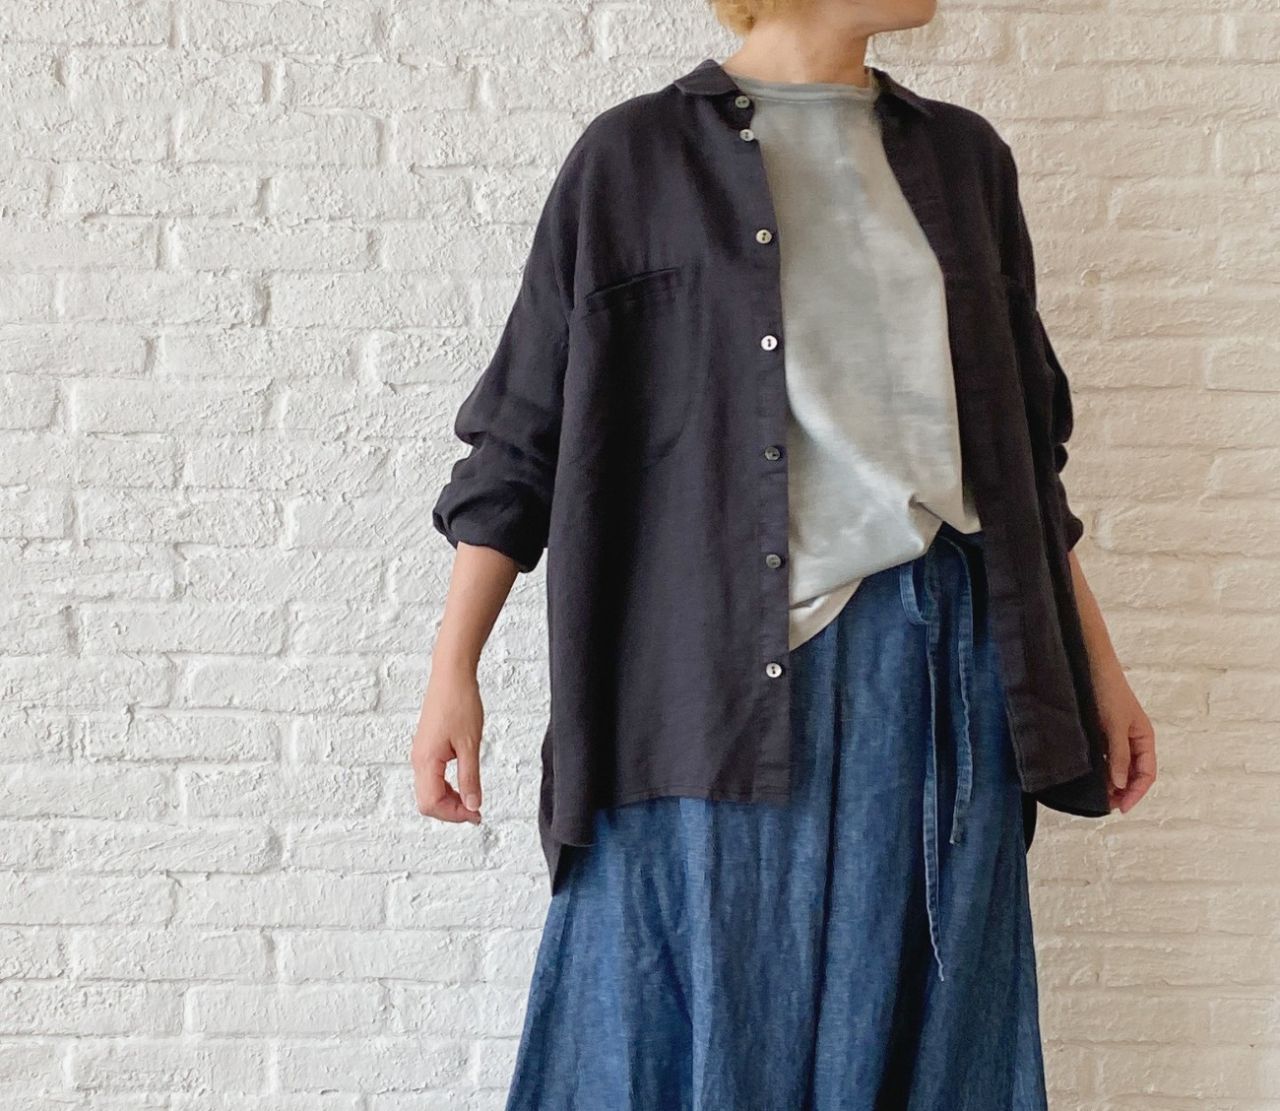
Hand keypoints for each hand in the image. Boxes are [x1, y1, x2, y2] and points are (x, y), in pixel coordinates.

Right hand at [412, 664, 484, 823]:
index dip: (453, 815)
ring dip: (448, 800)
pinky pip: (431, 777)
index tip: (476, 815)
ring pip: (428, 790)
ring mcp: (421, 753)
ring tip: (471, 799)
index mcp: (426, 761)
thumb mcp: (470, 744)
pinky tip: (462, 783)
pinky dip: (445, 787)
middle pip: (427, 801)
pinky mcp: (426, 747)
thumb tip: (472, 805)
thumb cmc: (460, 702)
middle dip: (450, 811)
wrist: (451, 675)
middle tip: (475, 811)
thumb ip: (470, 778)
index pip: (431, 804)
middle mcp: (418, 759)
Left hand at [1092, 660, 1155, 813]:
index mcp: (1144, 738)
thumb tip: (1121, 784)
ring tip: (1095, 796)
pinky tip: (1088, 777)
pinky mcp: (1100, 732)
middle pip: (1132, 773)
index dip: (1136, 793)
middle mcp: (1132, 739)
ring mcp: (1116, 736)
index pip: (1147, 773)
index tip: (1121, 807)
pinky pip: (1103, 756)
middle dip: (1122, 791)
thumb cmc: (1108, 690)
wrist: (1090, 665)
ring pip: (1117, 767)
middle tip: (1105, 806)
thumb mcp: (1115, 725)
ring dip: (1109, 782)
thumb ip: (1118, 755)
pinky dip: (1099, 769)